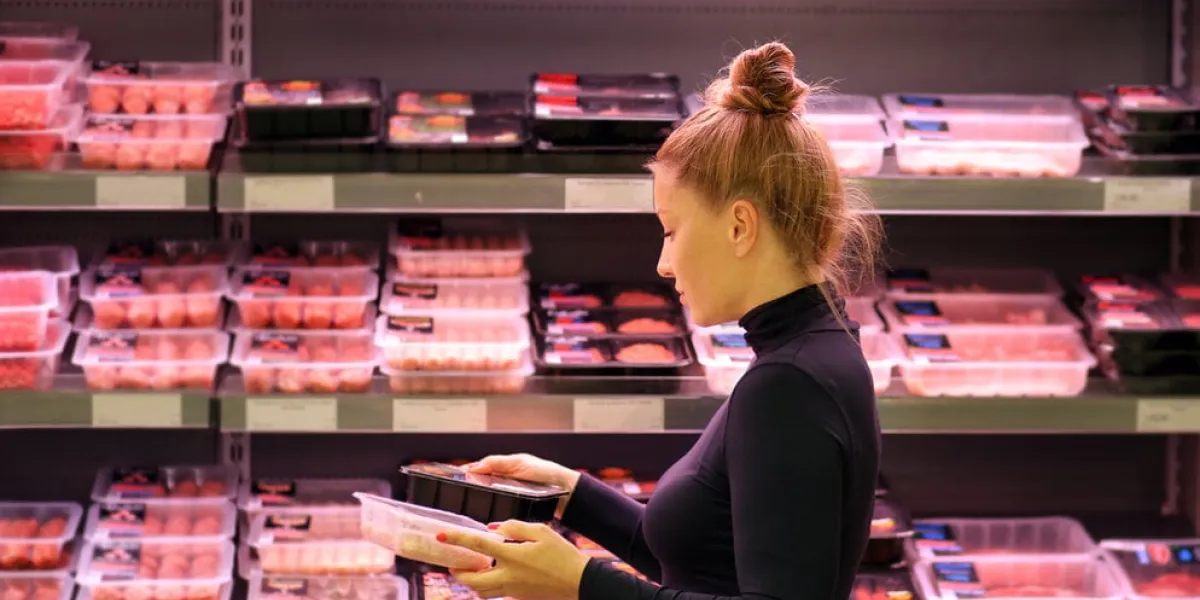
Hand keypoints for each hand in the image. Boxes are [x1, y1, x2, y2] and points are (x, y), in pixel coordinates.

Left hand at [440, 520, 589, 599]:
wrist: (579, 582)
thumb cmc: (563, 555)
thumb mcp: (542, 531)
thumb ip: (515, 527)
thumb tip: (493, 529)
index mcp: (512, 555)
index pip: (478, 545)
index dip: (457, 539)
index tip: (442, 535)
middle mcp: (508, 575)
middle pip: (471, 581)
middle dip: (458, 572)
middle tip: (454, 562)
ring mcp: (512, 590)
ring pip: (481, 591)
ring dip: (471, 581)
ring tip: (471, 569)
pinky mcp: (518, 597)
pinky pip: (495, 593)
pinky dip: (486, 585)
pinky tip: (492, 573)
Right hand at [467, 454, 580, 518]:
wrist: (566, 491)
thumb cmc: (546, 473)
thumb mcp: (520, 463)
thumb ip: (497, 463)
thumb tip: (473, 467)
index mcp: (506, 468)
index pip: (481, 470)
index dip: (468, 474)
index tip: (453, 479)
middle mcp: (506, 482)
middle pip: (483, 486)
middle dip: (471, 491)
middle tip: (456, 496)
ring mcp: (511, 496)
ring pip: (490, 500)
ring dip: (480, 503)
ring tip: (466, 508)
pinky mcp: (516, 509)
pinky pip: (500, 510)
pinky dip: (492, 512)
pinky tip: (484, 518)